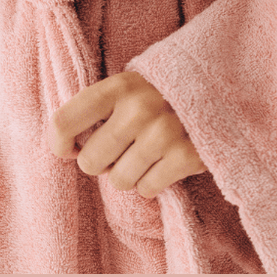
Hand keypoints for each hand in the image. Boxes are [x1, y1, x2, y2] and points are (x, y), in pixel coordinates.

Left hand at [47, 71, 207, 197]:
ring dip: (129, 173)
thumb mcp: (127, 87)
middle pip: (89, 162)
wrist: (217, 87)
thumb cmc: (158, 92)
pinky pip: (147, 189)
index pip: (63, 121)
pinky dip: (152, 181)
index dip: (58, 143)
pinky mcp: (187, 157)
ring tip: (145, 152)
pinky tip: (164, 160)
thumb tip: (67, 146)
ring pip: (118, 181)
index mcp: (117, 86)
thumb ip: (97, 108)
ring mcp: (164, 133)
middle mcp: (138, 108)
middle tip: (120, 148)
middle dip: (101, 162)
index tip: (68, 149)